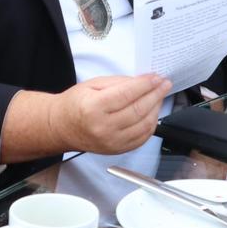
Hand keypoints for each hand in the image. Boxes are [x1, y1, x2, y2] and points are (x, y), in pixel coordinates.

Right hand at [47, 74, 171, 153]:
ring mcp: (111, 141)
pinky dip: (151, 124)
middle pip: (138, 109)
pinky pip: (142, 138)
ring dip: (156, 108)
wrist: (62, 127)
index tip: (156, 78)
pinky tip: (153, 113)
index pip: (127, 94)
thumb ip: (120, 82)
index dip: (146, 84)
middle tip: (164, 84)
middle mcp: (103, 127)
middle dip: (155, 94)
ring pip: (144, 125)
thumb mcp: (93, 84)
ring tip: (159, 96)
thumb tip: (144, 81)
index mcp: (94, 107)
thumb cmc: (75, 104)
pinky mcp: (117, 150)